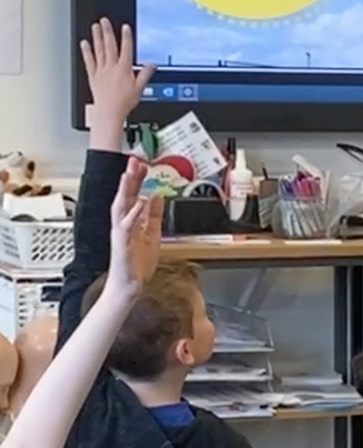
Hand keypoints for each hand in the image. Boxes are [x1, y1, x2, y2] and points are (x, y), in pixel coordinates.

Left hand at [79, 19, 153, 135]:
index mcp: (124, 70)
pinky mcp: (93, 76)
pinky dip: (86, 52)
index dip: (126, 37)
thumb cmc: (124, 103)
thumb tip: (152, 65)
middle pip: (110, 46)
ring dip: (97, 38)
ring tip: (95, 27)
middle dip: (107, 32)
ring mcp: (101, 71)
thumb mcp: (139, 89)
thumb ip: (145, 75)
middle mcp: (111, 68)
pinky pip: (89, 61)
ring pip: (99, 51)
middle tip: (104, 21)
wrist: (109, 112)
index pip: (126, 50)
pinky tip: (84, 43)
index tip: (125, 27)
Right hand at [106, 158, 163, 297]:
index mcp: (130, 222)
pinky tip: (138, 204)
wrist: (130, 286)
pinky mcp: (122, 246)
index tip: (143, 164)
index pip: (133, 196)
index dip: (137, 180)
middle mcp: (123, 225)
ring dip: (125, 191)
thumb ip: (154, 216)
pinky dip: (132, 215)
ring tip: (129, 175)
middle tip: (134, 161)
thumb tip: (157, 197)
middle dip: (129, 179)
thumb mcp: (152, 235)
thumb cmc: (137, 264)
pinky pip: (126, 228)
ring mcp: (121, 235)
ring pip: (120, 208)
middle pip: (125, 197)